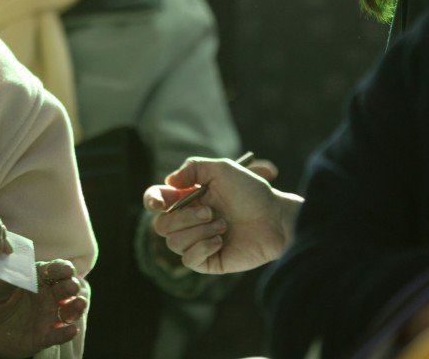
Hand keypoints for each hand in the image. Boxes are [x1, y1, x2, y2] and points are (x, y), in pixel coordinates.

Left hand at [0, 259, 85, 358]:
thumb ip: (3, 282)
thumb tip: (13, 270)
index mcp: (36, 280)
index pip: (52, 271)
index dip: (61, 268)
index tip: (66, 269)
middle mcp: (46, 297)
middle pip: (64, 288)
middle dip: (71, 286)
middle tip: (72, 286)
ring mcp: (47, 316)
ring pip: (68, 311)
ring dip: (76, 307)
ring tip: (79, 304)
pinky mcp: (43, 336)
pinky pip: (57, 335)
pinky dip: (65, 333)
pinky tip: (72, 330)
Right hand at [143, 156, 302, 273]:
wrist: (276, 218)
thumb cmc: (251, 192)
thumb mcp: (222, 169)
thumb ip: (193, 168)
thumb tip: (169, 182)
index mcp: (188, 199)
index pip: (156, 201)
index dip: (151, 201)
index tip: (161, 202)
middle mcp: (189, 221)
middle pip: (161, 225)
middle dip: (184, 218)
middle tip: (211, 211)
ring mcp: (197, 242)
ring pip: (174, 242)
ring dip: (198, 231)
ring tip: (223, 225)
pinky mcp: (208, 261)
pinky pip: (188, 259)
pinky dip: (202, 247)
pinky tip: (221, 241)